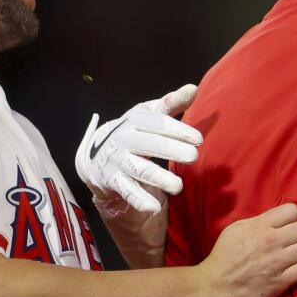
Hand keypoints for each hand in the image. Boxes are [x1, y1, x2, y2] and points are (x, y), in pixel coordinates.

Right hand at [74, 84, 202, 214]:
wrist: (98, 152)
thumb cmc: (134, 130)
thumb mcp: (149, 113)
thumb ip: (172, 102)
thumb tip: (194, 88)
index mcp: (135, 120)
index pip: (158, 124)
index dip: (179, 130)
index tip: (199, 139)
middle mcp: (124, 139)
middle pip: (150, 145)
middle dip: (172, 151)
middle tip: (194, 157)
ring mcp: (117, 161)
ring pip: (140, 170)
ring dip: (159, 179)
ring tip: (178, 186)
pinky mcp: (113, 181)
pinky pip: (127, 191)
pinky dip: (140, 200)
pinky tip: (154, 207)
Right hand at [194, 203, 296, 296]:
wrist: (214, 288)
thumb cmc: (223, 257)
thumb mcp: (236, 230)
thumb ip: (258, 221)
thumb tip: (278, 218)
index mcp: (259, 226)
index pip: (293, 210)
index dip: (295, 218)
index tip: (290, 227)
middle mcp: (271, 241)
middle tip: (295, 243)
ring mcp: (277, 262)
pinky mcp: (281, 281)